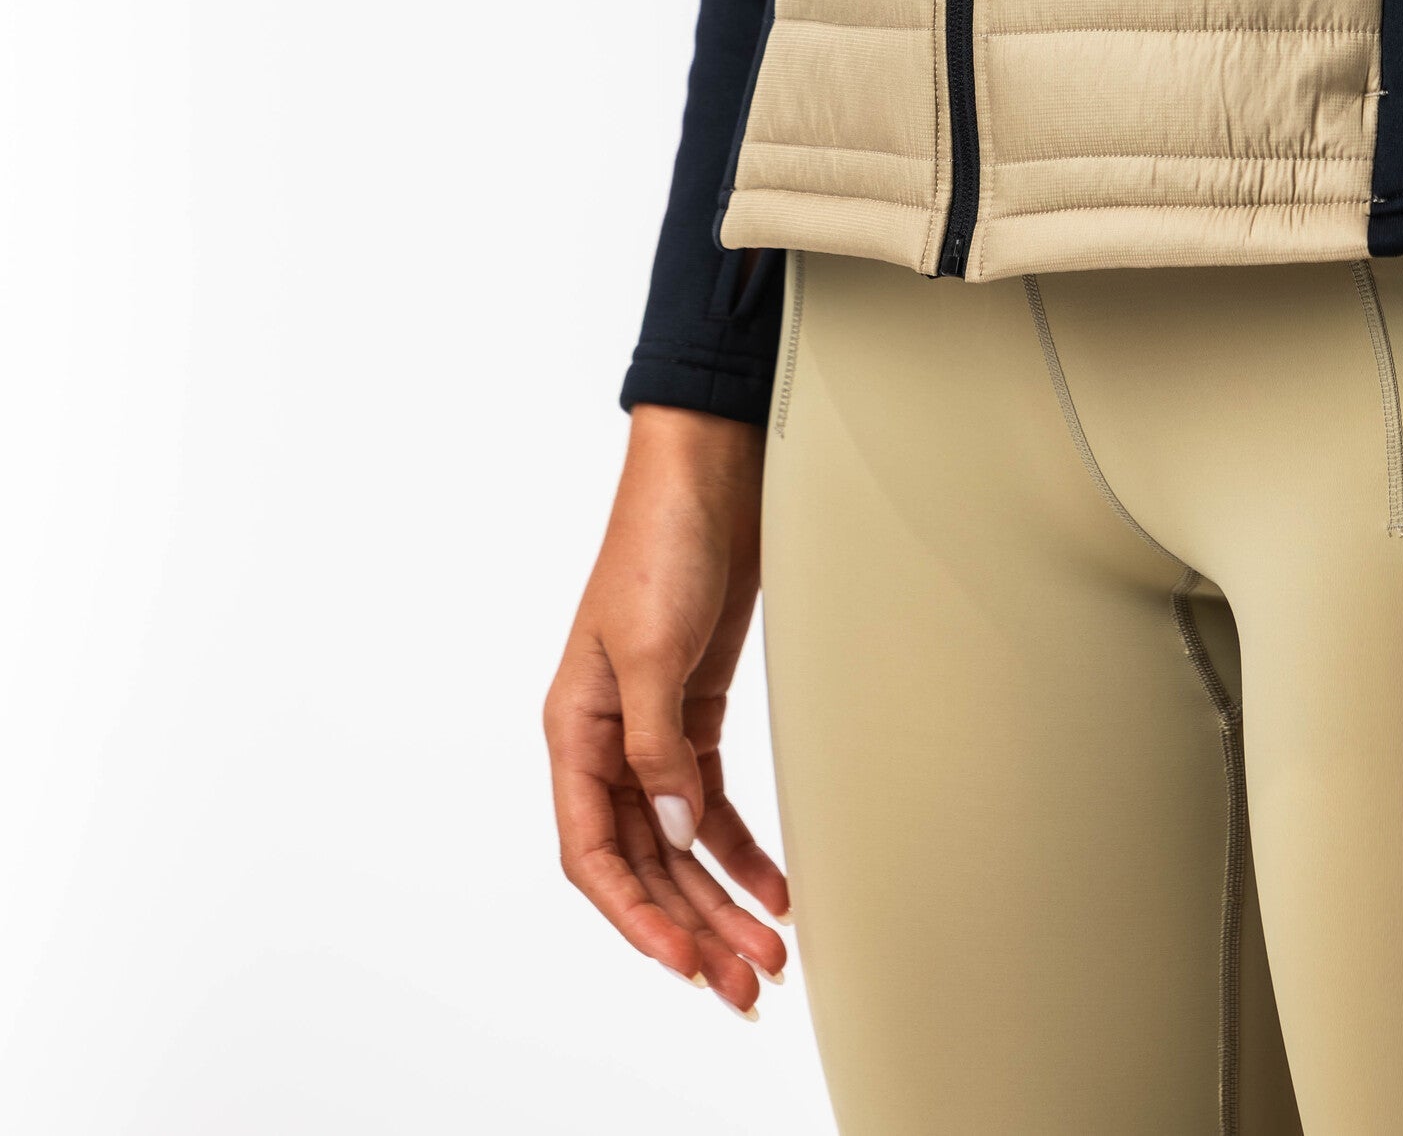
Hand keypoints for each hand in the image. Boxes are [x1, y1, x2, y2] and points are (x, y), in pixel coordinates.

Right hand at [544, 404, 791, 1014]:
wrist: (710, 472)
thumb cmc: (660, 541)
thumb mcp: (650, 645)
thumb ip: (656, 743)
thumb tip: (674, 824)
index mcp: (575, 728)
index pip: (594, 851)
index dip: (635, 914)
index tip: (684, 959)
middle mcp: (609, 739)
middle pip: (646, 861)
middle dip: (692, 926)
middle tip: (743, 982)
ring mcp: (655, 727)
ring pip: (683, 842)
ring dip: (722, 898)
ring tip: (768, 953)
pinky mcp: (698, 711)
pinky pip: (714, 803)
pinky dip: (743, 848)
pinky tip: (776, 886)